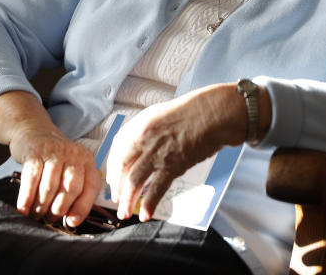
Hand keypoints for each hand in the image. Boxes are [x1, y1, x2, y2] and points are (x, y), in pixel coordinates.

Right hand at [7, 123, 101, 226]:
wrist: (33, 131)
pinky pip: (31, 179)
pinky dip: (27, 197)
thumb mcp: (70, 168)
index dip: (82, 208)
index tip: (71, 222)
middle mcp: (73, 154)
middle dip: (58, 209)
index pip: (90, 187)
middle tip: (49, 219)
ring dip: (41, 206)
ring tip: (36, 215)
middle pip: (70, 188)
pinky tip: (23, 209)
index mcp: (87, 160)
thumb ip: (75, 189)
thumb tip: (71, 220)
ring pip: (49, 186)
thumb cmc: (54, 158)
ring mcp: (54, 152)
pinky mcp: (34, 152)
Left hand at [104, 83, 243, 221]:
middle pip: (121, 167)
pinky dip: (149, 203)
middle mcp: (144, 139)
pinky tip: (145, 214)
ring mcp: (158, 154)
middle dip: (116, 186)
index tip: (113, 177)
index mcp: (140, 124)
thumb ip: (147, 131)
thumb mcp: (161, 114)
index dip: (112, 166)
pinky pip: (157, 189)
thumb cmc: (192, 111)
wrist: (214, 114)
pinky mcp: (174, 166)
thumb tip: (138, 148)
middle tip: (116, 198)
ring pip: (134, 181)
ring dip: (127, 200)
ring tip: (125, 213)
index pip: (117, 148)